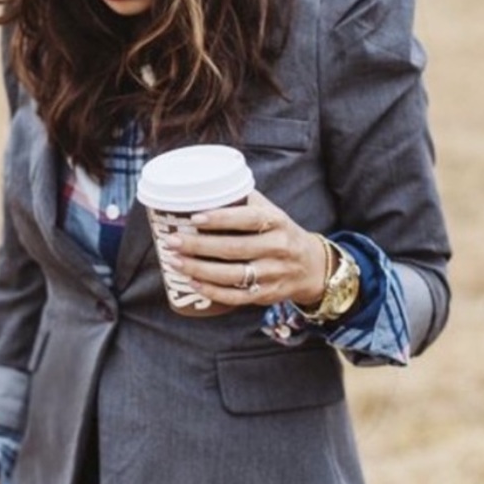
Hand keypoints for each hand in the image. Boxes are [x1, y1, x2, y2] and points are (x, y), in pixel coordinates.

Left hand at [162, 189, 327, 309]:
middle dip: (198, 246)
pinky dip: (213, 291)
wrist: (311, 267)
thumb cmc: (280, 233)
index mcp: (277, 222)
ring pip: (233, 274)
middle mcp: (277, 248)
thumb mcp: (271, 212)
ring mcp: (273, 274)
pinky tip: (193, 283)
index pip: (249, 218)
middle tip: (172, 241)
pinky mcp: (267, 294)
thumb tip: (205, 187)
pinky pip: (237, 296)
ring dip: (199, 270)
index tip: (194, 218)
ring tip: (175, 261)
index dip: (221, 219)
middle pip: (234, 248)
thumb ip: (244, 200)